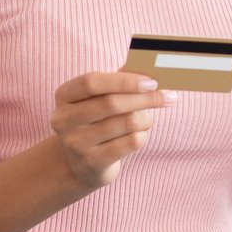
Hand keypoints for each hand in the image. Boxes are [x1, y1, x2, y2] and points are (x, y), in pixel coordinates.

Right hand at [43, 70, 174, 192]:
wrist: (81, 164)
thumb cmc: (96, 122)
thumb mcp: (99, 99)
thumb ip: (118, 82)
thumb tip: (149, 67)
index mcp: (64, 96)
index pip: (91, 82)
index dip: (124, 81)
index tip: (151, 82)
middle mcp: (64, 119)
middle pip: (111, 103)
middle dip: (144, 98)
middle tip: (167, 96)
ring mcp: (75, 143)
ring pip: (126, 123)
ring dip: (146, 118)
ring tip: (148, 118)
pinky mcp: (92, 162)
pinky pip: (130, 143)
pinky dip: (143, 135)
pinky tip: (141, 134)